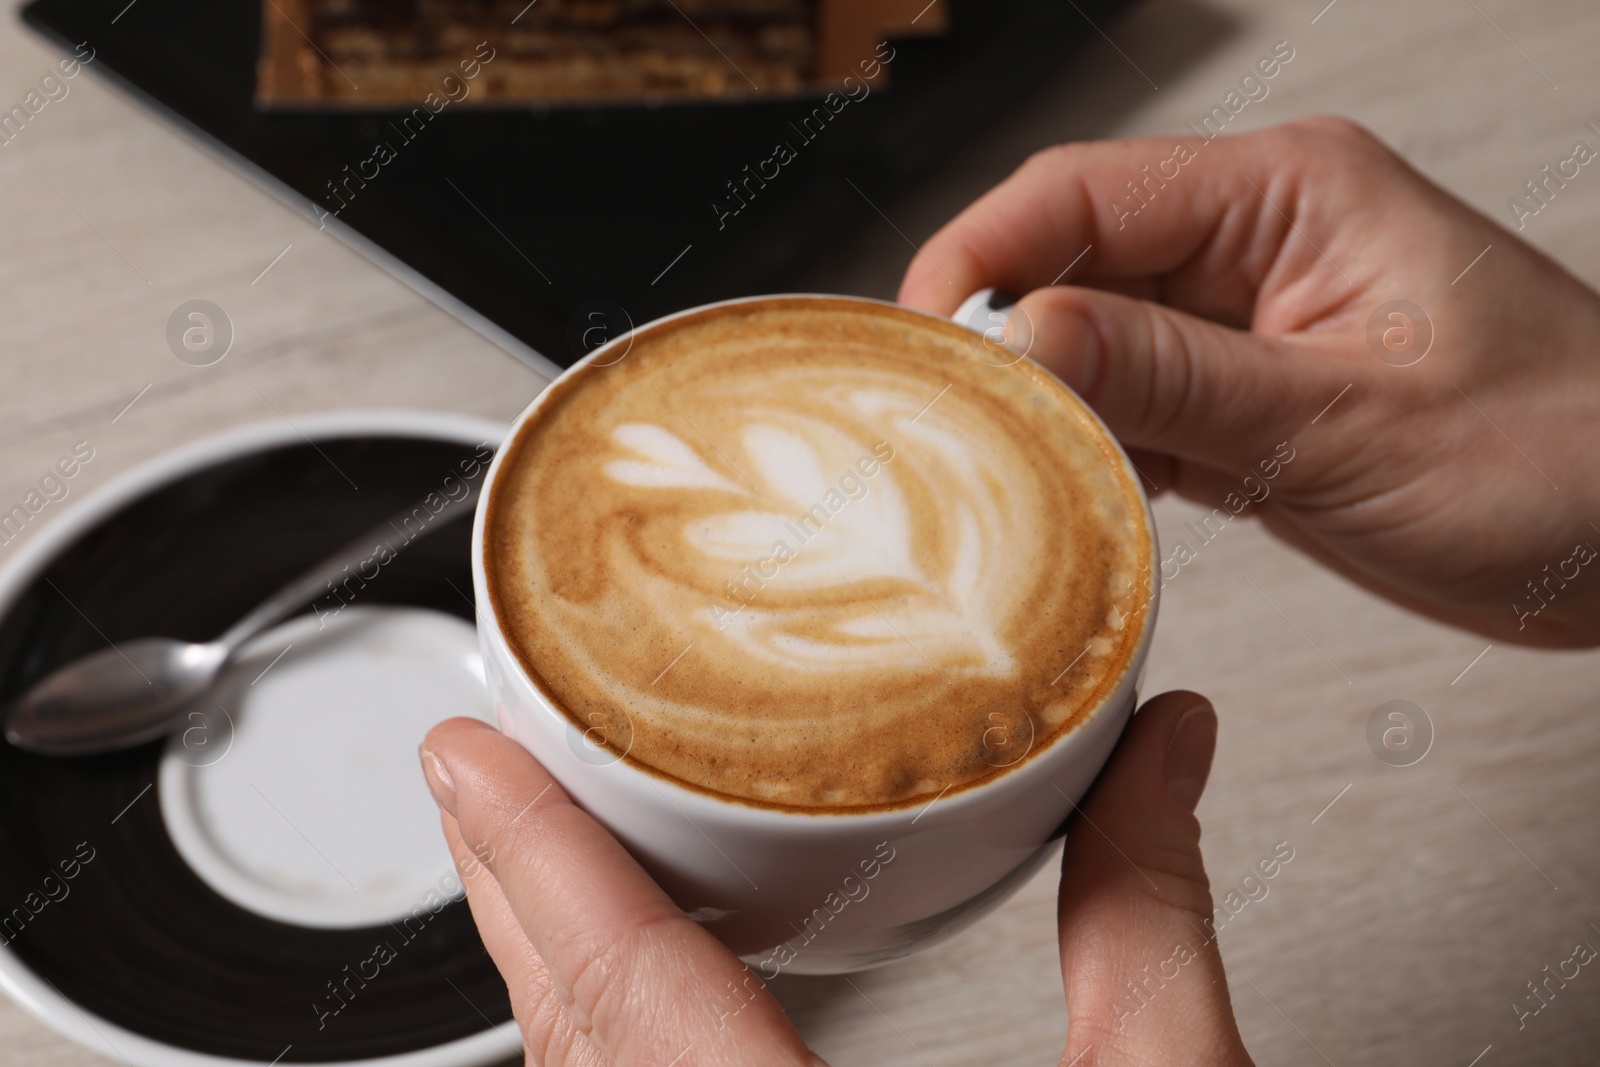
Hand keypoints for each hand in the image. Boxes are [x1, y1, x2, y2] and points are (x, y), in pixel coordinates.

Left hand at [418, 691, 1250, 1065]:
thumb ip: (1143, 919)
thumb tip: (1159, 753)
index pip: (631, 995)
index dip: (537, 855)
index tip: (469, 760)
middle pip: (570, 1053)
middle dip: (509, 900)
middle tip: (474, 782)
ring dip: (545, 987)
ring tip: (533, 874)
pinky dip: (596, 1063)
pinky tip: (614, 1018)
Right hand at [900, 117, 1599, 646]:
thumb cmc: (1561, 454)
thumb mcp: (1348, 420)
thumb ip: (1174, 379)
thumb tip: (1024, 337)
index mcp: (1286, 194)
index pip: (1080, 194)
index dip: (979, 258)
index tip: (922, 343)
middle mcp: (1253, 245)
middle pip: (1068, 262)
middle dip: (998, 337)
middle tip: (940, 422)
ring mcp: (1245, 326)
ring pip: (1090, 341)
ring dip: (1041, 401)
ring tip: (992, 466)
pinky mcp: (1246, 400)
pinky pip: (1132, 408)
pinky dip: (1092, 450)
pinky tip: (1069, 493)